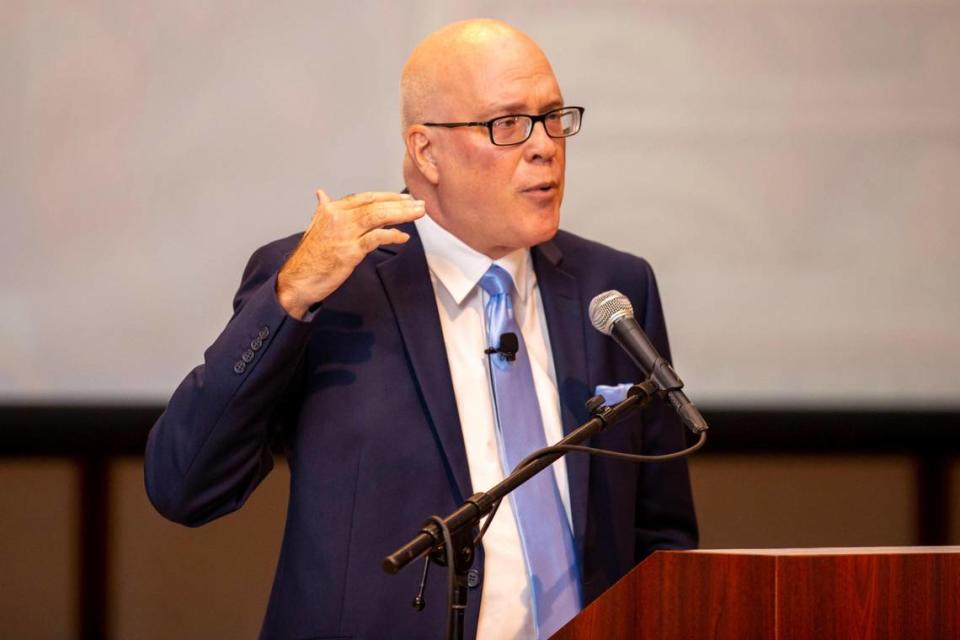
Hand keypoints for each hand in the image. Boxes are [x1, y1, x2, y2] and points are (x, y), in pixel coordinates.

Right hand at [277, 190, 424, 318]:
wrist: (297, 280)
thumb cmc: (308, 257)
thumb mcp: (315, 226)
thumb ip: (324, 209)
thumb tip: (322, 194)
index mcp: (331, 210)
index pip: (365, 197)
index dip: (387, 196)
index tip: (404, 198)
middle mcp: (338, 217)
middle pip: (375, 205)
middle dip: (401, 204)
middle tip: (419, 204)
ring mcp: (344, 234)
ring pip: (378, 217)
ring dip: (402, 214)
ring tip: (418, 214)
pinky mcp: (349, 252)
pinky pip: (376, 238)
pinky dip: (392, 235)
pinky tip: (403, 236)